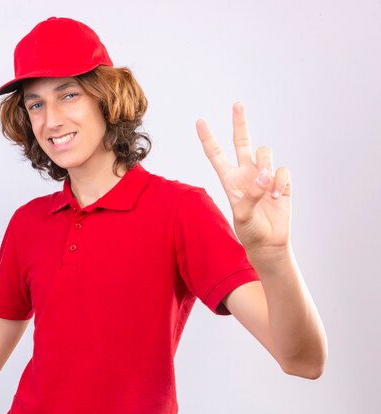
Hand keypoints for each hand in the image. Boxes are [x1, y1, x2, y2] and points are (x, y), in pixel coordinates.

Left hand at [195, 102, 291, 251]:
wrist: (269, 242)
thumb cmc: (250, 231)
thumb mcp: (242, 215)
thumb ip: (250, 194)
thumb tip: (264, 175)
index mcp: (229, 179)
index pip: (216, 154)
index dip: (208, 138)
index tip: (199, 121)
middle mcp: (245, 172)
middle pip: (242, 141)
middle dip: (240, 122)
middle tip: (237, 104)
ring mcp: (264, 175)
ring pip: (265, 152)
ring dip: (265, 165)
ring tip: (266, 189)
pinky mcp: (281, 181)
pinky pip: (282, 170)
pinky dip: (280, 182)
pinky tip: (276, 196)